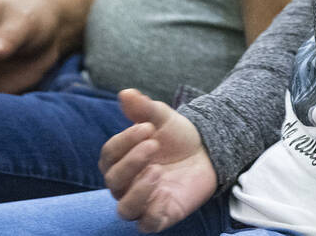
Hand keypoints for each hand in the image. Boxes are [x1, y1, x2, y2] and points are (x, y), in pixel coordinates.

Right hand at [100, 89, 217, 231]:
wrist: (207, 150)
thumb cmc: (176, 135)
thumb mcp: (162, 117)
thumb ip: (143, 108)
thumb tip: (125, 93)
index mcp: (121, 159)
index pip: (109, 155)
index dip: (124, 141)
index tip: (148, 127)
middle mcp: (126, 184)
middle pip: (113, 181)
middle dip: (131, 161)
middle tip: (155, 144)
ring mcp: (143, 201)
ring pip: (125, 209)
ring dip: (137, 191)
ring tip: (156, 171)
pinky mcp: (162, 215)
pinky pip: (147, 224)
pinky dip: (152, 213)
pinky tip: (165, 194)